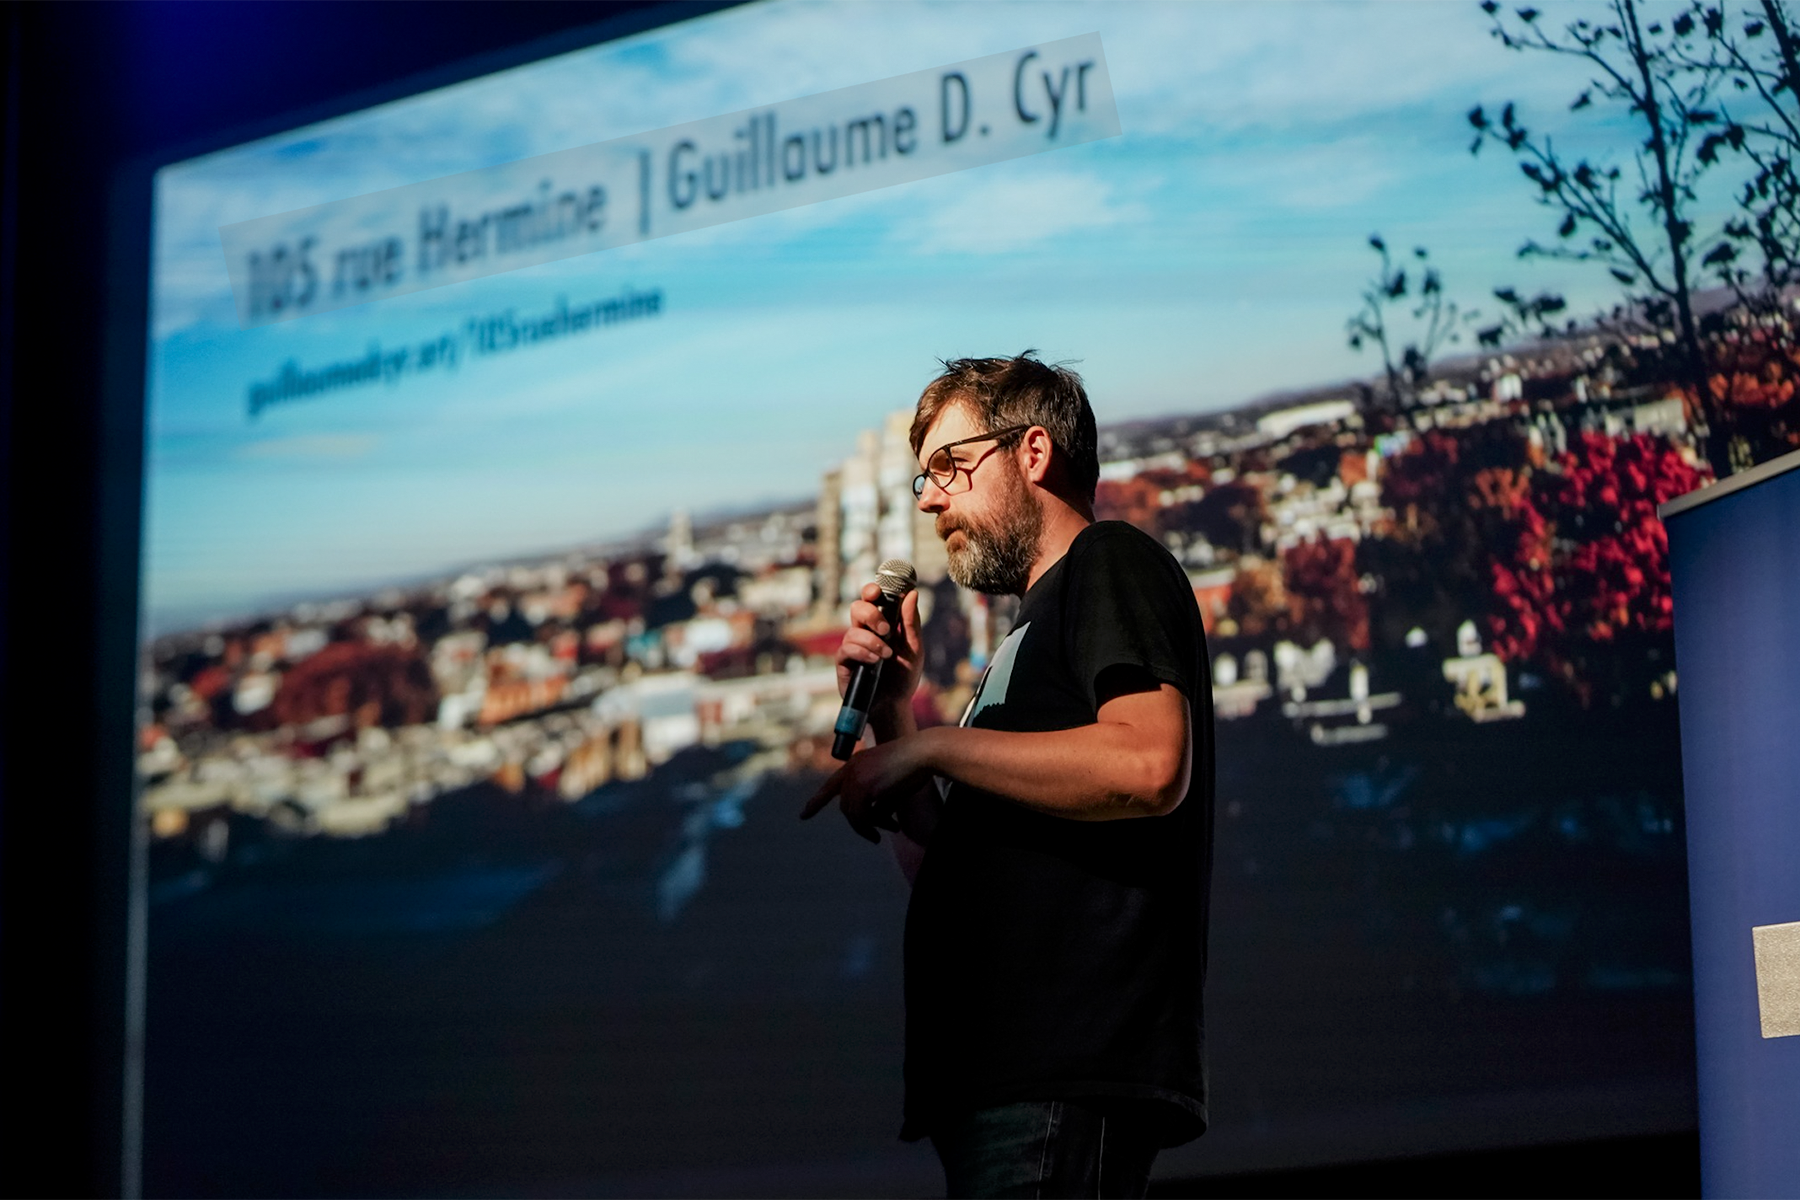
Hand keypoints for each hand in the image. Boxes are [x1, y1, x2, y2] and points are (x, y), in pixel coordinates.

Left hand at [799, 736, 932, 843]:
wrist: (924, 752)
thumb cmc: (915, 766)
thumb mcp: (891, 785)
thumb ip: (878, 801)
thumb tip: (873, 822)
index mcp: (856, 763)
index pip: (831, 786)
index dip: (816, 802)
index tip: (803, 816)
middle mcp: (851, 769)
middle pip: (846, 807)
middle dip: (860, 824)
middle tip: (875, 836)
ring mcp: (855, 776)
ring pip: (852, 813)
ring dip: (866, 828)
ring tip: (881, 835)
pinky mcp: (863, 786)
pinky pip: (861, 816)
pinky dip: (871, 826)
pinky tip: (888, 828)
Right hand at [834, 583, 923, 719]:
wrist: (894, 705)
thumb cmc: (904, 677)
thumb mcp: (914, 648)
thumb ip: (911, 622)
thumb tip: (912, 593)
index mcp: (881, 624)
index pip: (871, 600)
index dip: (871, 591)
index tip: (877, 591)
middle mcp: (864, 632)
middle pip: (857, 607)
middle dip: (871, 615)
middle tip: (886, 630)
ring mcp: (852, 646)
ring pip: (853, 630)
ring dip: (872, 641)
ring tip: (886, 656)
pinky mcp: (844, 662)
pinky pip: (846, 648)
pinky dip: (862, 652)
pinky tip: (874, 662)